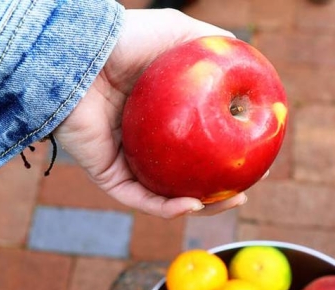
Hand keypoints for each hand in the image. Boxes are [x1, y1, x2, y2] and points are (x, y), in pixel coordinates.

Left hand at [54, 9, 250, 218]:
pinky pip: (139, 198)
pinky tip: (191, 204)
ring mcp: (126, 160)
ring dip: (198, 208)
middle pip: (185, 176)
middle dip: (216, 193)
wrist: (80, 54)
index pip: (199, 145)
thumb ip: (213, 47)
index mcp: (163, 118)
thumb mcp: (179, 35)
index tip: (254, 161)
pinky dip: (166, 207)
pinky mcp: (107, 174)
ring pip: (165, 196)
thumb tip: (248, 68)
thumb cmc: (126, 40)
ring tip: (224, 203)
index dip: (226, 156)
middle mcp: (145, 142)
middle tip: (242, 195)